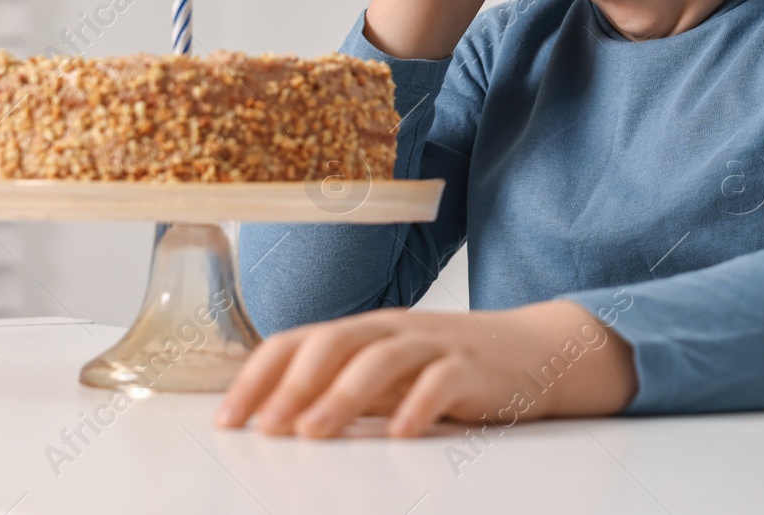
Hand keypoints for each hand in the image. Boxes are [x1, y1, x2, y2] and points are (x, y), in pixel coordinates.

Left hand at [213, 300, 636, 438]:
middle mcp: (394, 329)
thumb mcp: (390, 374)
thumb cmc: (451, 367)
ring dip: (341, 396)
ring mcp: (434, 344)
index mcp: (365, 331)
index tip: (228, 418)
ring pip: (380, 359)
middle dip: (293, 386)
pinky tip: (400, 434)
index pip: (298, 341)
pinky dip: (418, 407)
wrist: (535, 351)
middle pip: (334, 343)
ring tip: (314, 432)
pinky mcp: (473, 367)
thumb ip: (342, 387)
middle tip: (266, 428)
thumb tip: (274, 419)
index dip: (258, 376)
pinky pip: (442, 381)